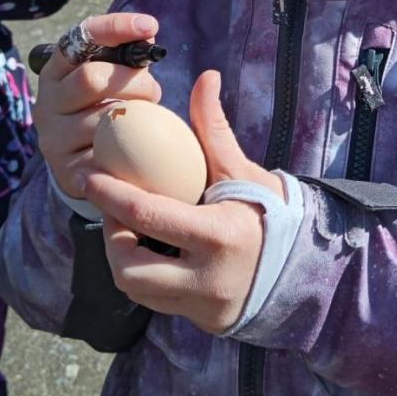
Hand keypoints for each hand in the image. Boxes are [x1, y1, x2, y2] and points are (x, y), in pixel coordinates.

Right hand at [34, 12, 162, 197]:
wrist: (83, 164)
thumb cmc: (104, 107)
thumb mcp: (112, 78)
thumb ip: (128, 56)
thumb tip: (146, 32)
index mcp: (56, 71)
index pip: (80, 38)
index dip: (115, 27)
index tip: (150, 25)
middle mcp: (48, 102)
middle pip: (91, 78)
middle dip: (134, 81)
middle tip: (153, 91)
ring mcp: (53, 138)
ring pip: (104, 119)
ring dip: (137, 117)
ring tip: (146, 120)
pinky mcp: (67, 171)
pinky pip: (108, 156)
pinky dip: (131, 150)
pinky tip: (141, 148)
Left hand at [86, 70, 284, 333]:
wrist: (305, 265)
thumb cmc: (271, 210)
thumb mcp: (243, 170)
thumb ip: (215, 128)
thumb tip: (205, 76)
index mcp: (219, 235)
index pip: (147, 217)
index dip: (110, 197)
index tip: (91, 177)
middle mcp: (207, 278)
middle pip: (129, 267)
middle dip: (110, 237)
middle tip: (111, 211)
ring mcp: (203, 305)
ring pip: (136, 288)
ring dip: (123, 258)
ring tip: (129, 229)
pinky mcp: (201, 319)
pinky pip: (155, 300)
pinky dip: (144, 274)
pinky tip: (149, 249)